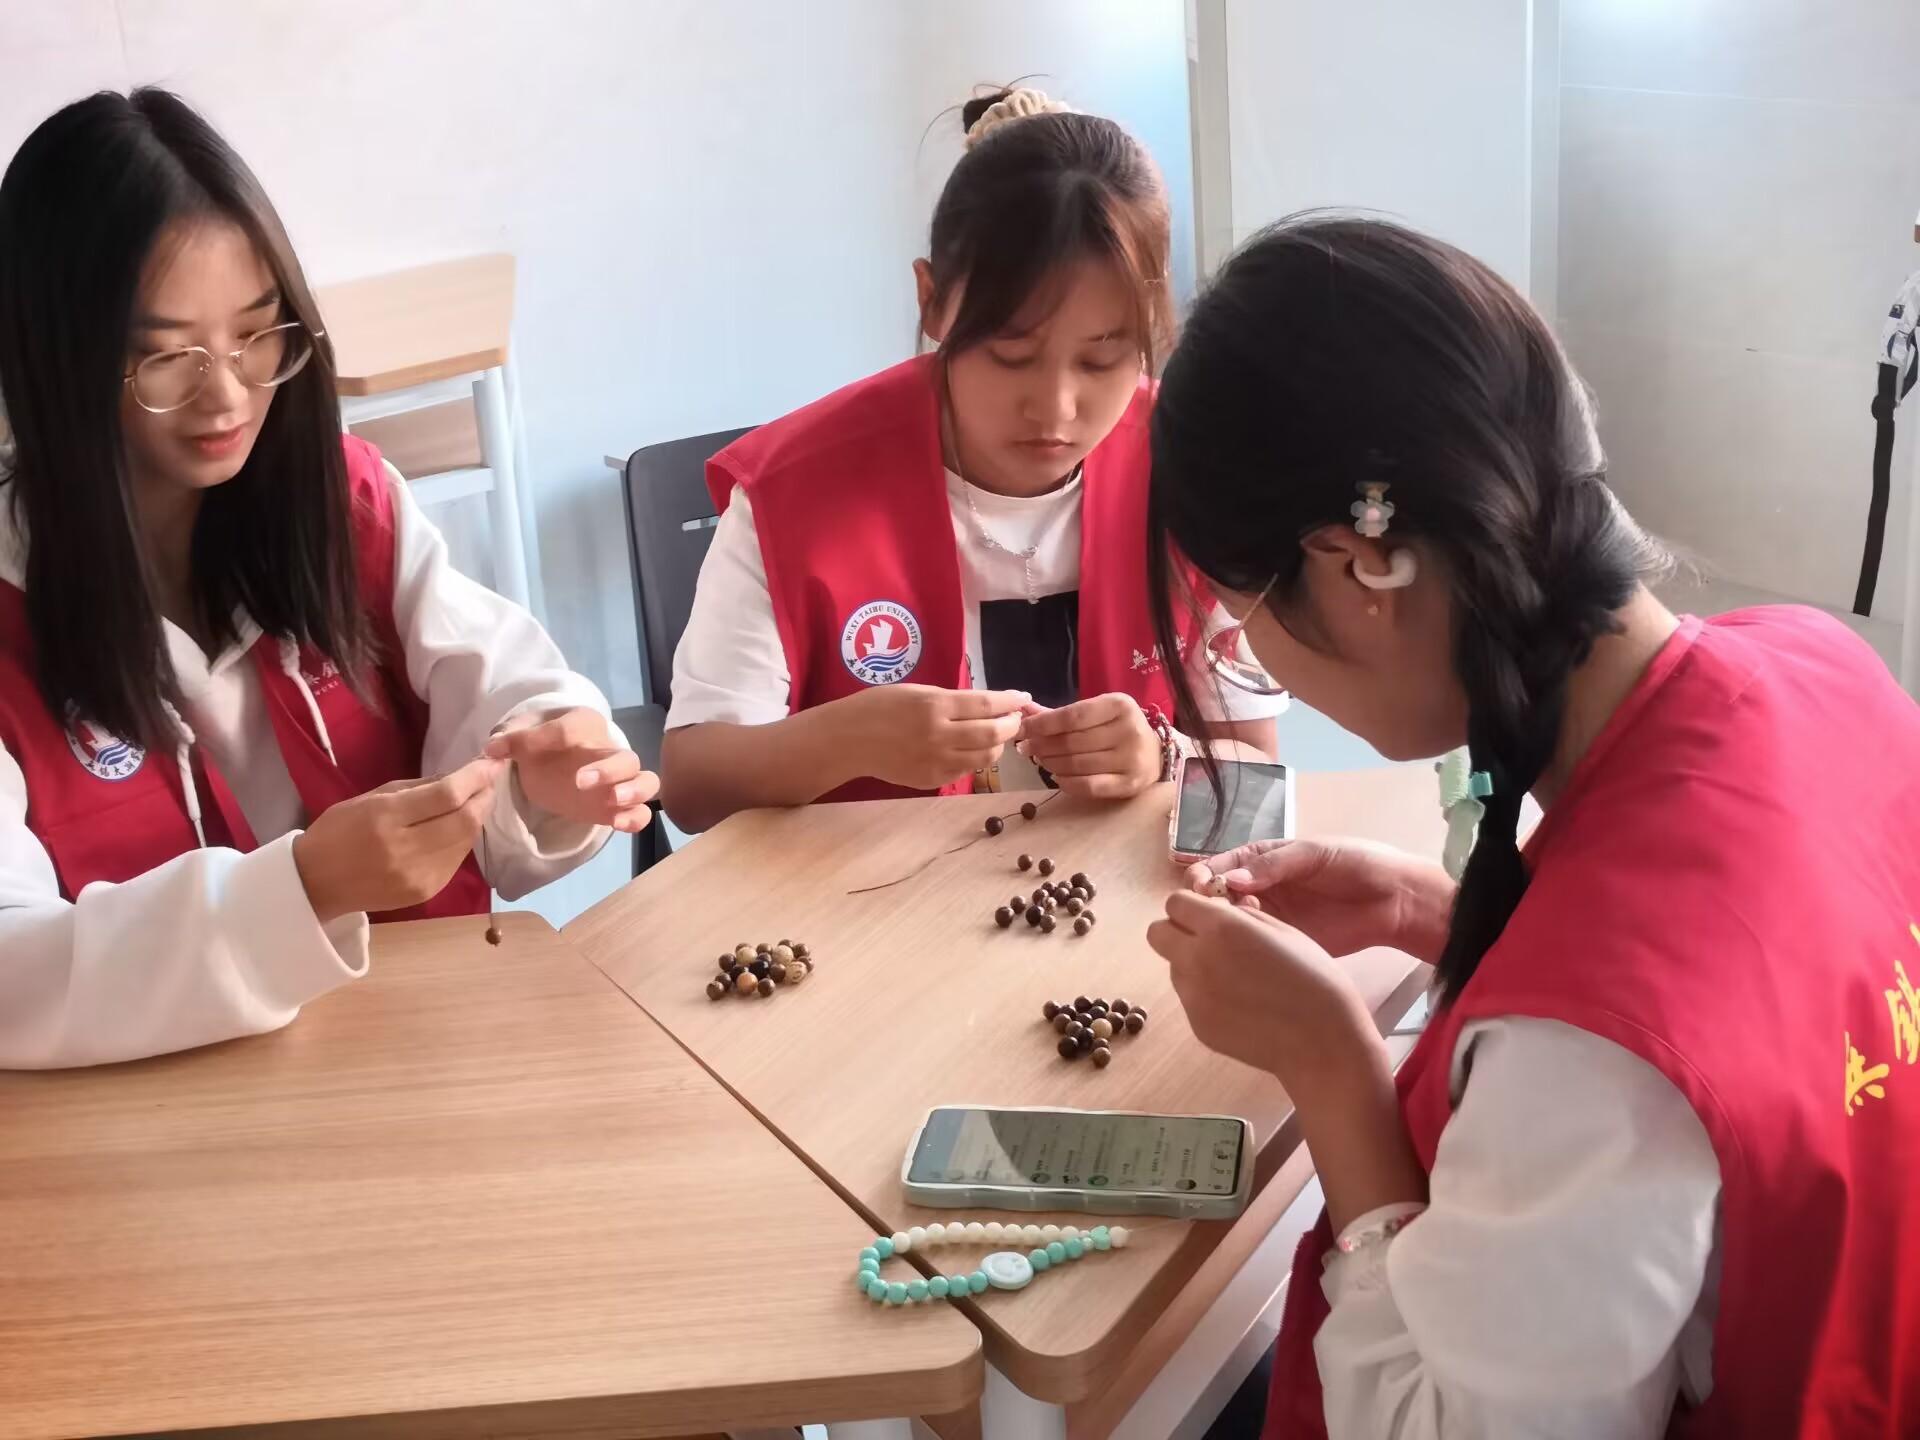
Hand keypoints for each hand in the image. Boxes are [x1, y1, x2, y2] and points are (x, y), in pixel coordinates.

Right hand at [293, 756, 503, 922]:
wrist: (315, 883)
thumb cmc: (338, 831)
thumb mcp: (371, 798)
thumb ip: (418, 788)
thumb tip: (460, 777)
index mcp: (385, 818)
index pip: (446, 795)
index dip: (476, 777)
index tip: (492, 762)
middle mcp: (405, 849)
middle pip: (465, 820)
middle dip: (484, 796)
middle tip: (490, 780)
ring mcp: (418, 875)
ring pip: (466, 840)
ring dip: (477, 817)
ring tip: (477, 800)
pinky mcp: (426, 892)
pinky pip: (457, 859)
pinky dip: (463, 839)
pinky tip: (458, 827)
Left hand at [483, 708, 657, 832]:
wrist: (552, 764)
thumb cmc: (540, 744)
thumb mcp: (520, 733)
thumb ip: (510, 736)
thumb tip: (494, 747)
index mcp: (583, 723)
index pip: (568, 728)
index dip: (535, 739)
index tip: (500, 751)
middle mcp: (608, 749)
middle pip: (624, 757)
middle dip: (607, 769)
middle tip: (580, 781)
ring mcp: (619, 780)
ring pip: (646, 781)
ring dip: (633, 790)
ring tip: (613, 801)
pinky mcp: (619, 806)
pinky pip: (642, 812)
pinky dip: (635, 818)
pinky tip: (617, 824)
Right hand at [848, 685, 1028, 789]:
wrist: (849, 740)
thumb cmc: (879, 707)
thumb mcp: (917, 691)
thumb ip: (952, 700)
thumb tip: (988, 706)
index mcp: (935, 706)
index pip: (986, 704)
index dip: (1010, 701)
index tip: (1022, 698)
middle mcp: (940, 735)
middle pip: (993, 733)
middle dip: (1011, 725)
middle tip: (1015, 719)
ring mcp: (936, 761)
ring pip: (985, 757)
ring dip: (997, 745)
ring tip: (997, 735)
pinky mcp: (932, 780)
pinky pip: (965, 771)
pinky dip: (975, 759)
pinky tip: (971, 750)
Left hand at [1015, 694, 1160, 799]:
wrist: (1156, 754)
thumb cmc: (1118, 728)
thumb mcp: (1096, 712)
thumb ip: (1059, 713)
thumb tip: (1022, 710)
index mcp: (1119, 705)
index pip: (1072, 716)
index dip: (1041, 724)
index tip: (1020, 729)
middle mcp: (1128, 731)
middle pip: (1071, 741)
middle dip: (1042, 745)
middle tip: (1026, 748)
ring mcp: (1131, 759)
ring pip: (1077, 764)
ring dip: (1051, 763)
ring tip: (1040, 760)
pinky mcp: (1129, 784)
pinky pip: (1089, 786)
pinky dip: (1067, 783)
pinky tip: (1057, 777)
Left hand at [1151, 891, 1425, 1232]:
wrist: (1322, 1043)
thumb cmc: (1314, 980)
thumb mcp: (1284, 931)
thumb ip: (1242, 916)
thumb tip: (1219, 906)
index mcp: (1221, 929)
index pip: (1175, 902)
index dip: (1191, 905)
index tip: (1209, 914)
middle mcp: (1197, 959)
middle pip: (1157, 932)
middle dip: (1177, 930)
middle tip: (1208, 940)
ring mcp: (1193, 996)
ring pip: (1173, 966)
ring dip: (1191, 963)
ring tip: (1234, 977)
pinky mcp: (1197, 1025)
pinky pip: (1189, 998)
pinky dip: (1205, 995)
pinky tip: (1240, 1004)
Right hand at [1185, 837, 1454, 962]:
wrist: (1395, 900)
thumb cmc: (1356, 864)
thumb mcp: (1314, 853)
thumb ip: (1274, 864)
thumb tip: (1232, 880)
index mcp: (1260, 860)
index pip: (1219, 866)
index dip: (1205, 877)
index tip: (1203, 888)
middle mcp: (1259, 889)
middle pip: (1217, 898)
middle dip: (1208, 905)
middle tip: (1218, 914)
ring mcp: (1270, 919)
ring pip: (1231, 925)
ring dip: (1225, 928)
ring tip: (1239, 930)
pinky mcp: (1284, 944)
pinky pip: (1255, 947)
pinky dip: (1244, 948)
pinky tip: (1248, 949)